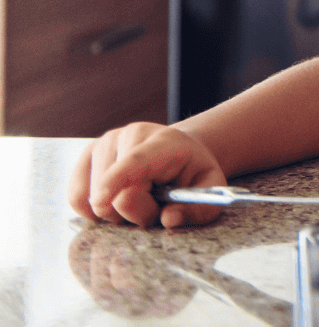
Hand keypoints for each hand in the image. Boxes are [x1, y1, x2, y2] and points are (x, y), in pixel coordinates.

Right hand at [70, 122, 226, 228]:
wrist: (177, 152)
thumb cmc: (191, 174)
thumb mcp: (207, 189)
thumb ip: (196, 209)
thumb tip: (168, 219)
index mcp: (165, 141)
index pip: (136, 159)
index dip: (116, 180)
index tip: (101, 203)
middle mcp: (131, 135)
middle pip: (115, 191)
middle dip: (132, 214)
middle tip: (153, 207)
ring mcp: (105, 142)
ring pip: (91, 196)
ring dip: (112, 213)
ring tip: (135, 201)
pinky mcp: (87, 156)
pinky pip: (75, 195)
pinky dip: (89, 211)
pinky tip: (112, 204)